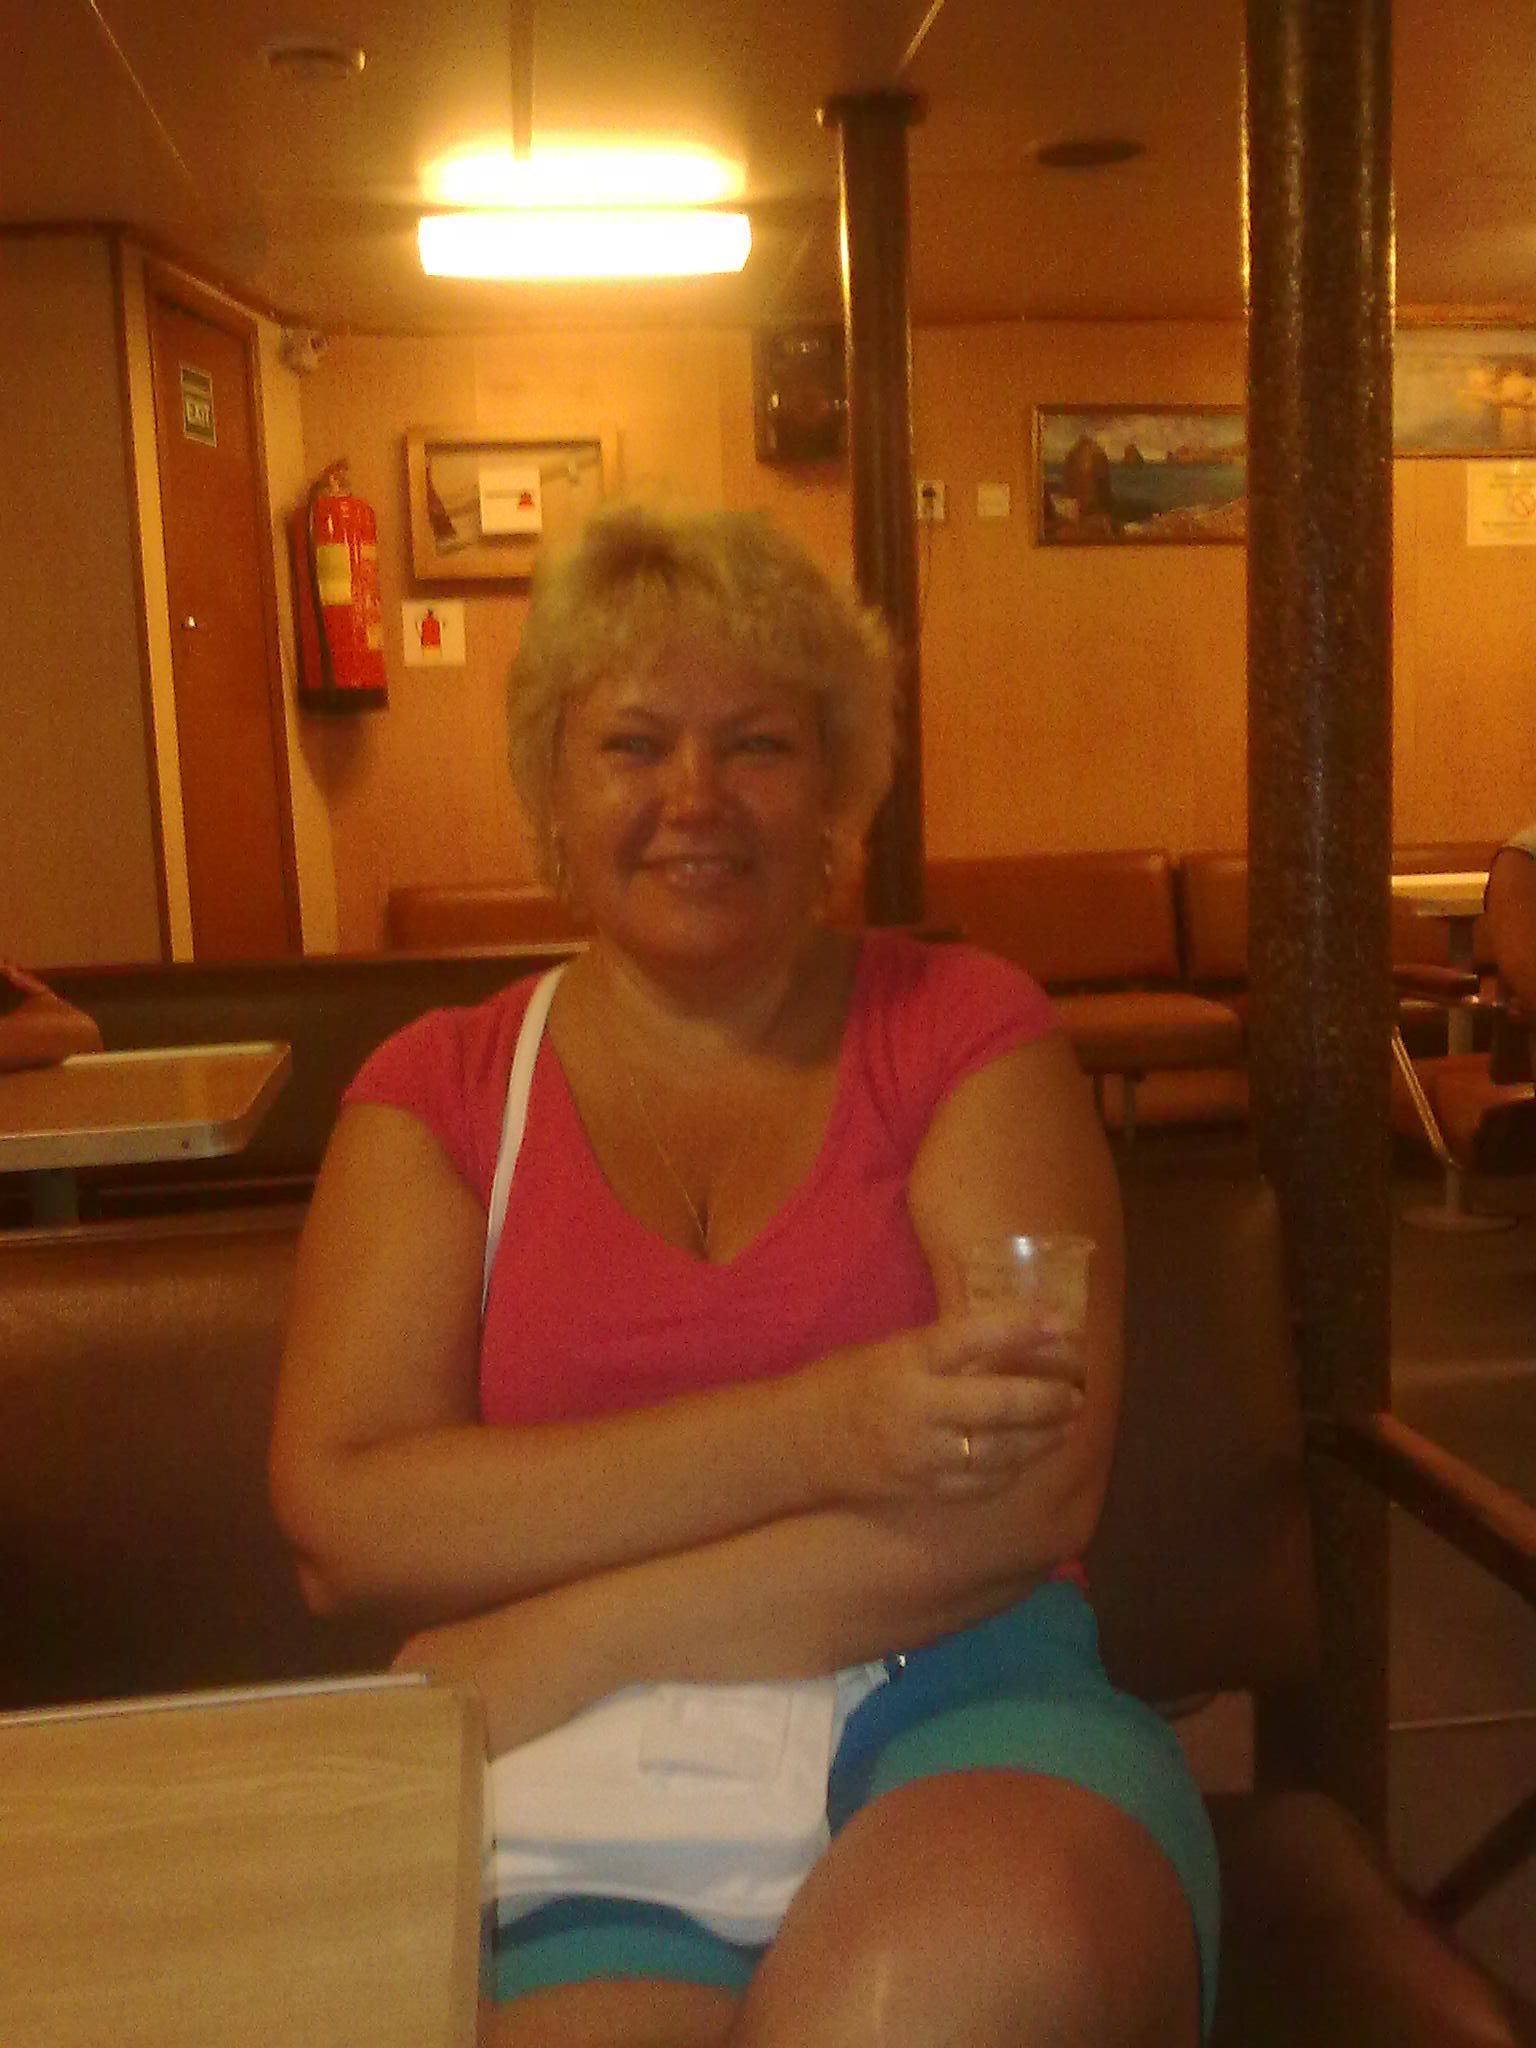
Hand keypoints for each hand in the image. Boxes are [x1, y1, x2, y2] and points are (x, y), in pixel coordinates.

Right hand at [813, 1310, 1085, 1504]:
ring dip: (1041, 1437)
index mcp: (906, 1360)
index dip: (1022, 1328)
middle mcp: (917, 1407)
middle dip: (1048, 1397)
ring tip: (1066, 1423)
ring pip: (1000, 1449)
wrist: (795, 1444)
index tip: (1064, 1323)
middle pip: (999, 1403)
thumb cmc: (842, 1383)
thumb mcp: (889, 1350)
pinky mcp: (923, 1489)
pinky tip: (1027, 1456)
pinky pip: (982, 1481)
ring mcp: (922, 1454)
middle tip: (1078, 1390)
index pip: (973, 1337)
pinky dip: (1012, 1468)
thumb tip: (1007, 1340)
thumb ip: (943, 1350)